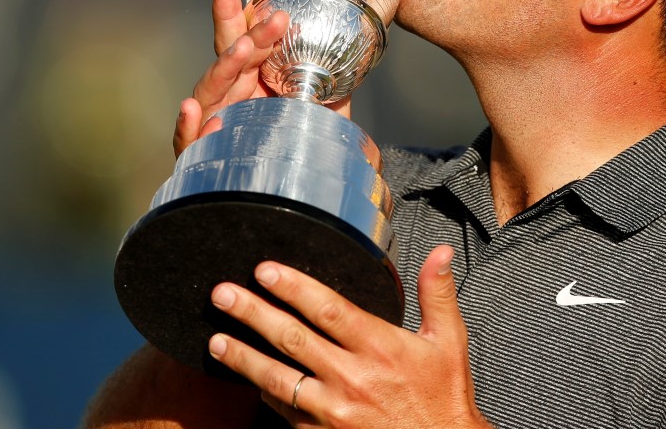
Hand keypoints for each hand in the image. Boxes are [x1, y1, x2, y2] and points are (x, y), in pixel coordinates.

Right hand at [174, 0, 351, 156]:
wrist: (291, 195)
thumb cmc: (301, 145)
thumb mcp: (323, 110)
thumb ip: (334, 84)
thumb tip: (359, 50)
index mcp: (252, 78)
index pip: (241, 38)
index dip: (236, 12)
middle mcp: (229, 95)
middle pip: (227, 55)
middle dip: (238, 28)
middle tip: (270, 17)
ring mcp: (213, 121)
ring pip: (211, 89)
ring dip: (225, 67)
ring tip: (244, 51)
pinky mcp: (201, 155)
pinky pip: (188, 141)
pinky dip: (188, 127)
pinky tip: (191, 111)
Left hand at [206, 246, 493, 428]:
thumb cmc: (443, 398)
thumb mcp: (449, 341)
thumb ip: (437, 293)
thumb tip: (441, 253)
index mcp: (380, 347)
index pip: (328, 309)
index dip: (293, 287)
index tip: (265, 270)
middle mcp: (352, 378)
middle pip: (292, 339)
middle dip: (253, 314)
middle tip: (222, 295)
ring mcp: (334, 410)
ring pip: (279, 379)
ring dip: (243, 358)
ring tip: (215, 340)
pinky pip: (286, 413)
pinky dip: (264, 395)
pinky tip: (248, 380)